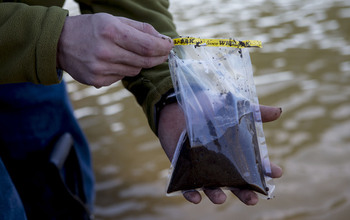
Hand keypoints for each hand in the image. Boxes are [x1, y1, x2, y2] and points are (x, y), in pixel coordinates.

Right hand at [57, 13, 173, 86]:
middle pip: (144, 60)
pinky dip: (124, 69)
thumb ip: (140, 29)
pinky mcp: (97, 81)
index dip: (163, 48)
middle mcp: (106, 51)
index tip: (170, 46)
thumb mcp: (113, 20)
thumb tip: (163, 40)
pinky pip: (122, 77)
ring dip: (139, 62)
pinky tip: (113, 61)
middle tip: (162, 53)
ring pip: (135, 69)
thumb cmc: (90, 28)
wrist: (60, 43)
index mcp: (111, 31)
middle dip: (158, 57)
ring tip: (127, 53)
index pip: (147, 46)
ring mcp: (101, 69)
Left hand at [158, 103, 282, 204]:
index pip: (254, 165)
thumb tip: (279, 112)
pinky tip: (195, 197)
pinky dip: (190, 194)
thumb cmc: (208, 109)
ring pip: (213, 189)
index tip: (277, 173)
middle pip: (236, 184)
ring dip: (217, 196)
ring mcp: (203, 168)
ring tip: (221, 198)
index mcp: (235, 153)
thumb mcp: (232, 109)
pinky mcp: (184, 169)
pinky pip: (187, 187)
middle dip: (245, 193)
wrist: (177, 107)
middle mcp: (221, 164)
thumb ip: (254, 112)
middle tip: (253, 199)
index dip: (266, 170)